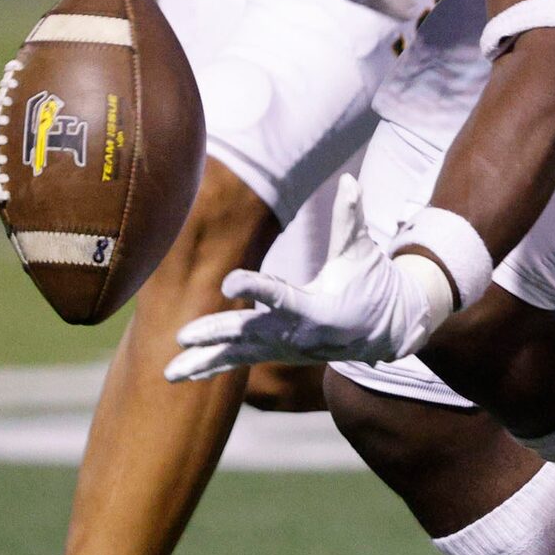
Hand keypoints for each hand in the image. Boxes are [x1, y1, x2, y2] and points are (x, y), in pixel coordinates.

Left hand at [166, 178, 450, 379]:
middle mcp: (298, 335)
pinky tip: (184, 373)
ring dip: (204, 361)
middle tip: (183, 335)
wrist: (384, 330)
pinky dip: (213, 367)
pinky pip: (241, 362)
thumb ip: (349, 219)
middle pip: (250, 333)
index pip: (281, 298)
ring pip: (239, 355)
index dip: (255, 288)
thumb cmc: (371, 285)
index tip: (227, 283)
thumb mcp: (361, 252)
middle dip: (216, 334)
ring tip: (171, 370)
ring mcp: (286, 348)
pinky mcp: (278, 353)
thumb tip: (348, 180)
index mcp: (317, 309)